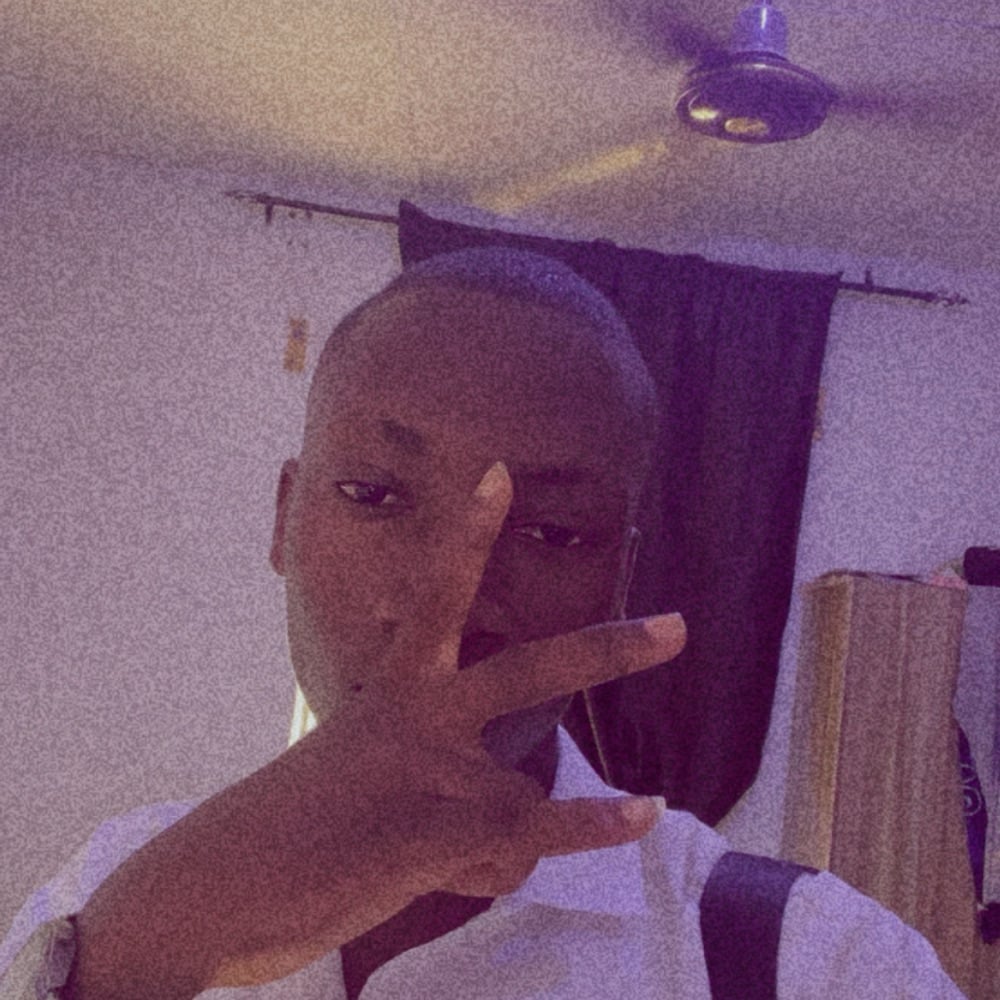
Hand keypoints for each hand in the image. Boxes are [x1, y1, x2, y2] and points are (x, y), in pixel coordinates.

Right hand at [70, 462, 685, 998]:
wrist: (224, 882)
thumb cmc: (293, 820)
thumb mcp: (361, 767)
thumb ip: (436, 773)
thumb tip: (517, 828)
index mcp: (394, 687)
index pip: (438, 594)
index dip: (470, 533)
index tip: (501, 473)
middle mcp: (417, 715)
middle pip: (529, 673)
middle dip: (606, 651)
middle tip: (676, 627)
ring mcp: (434, 772)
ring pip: (523, 799)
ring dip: (497, 842)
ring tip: (548, 830)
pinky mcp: (442, 832)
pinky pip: (530, 838)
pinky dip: (582, 835)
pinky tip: (640, 814)